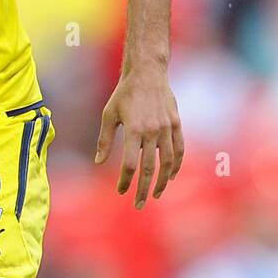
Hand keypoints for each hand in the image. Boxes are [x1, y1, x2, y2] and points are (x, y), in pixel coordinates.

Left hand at [95, 64, 183, 207]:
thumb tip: (98, 162)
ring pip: (167, 162)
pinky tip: (170, 176)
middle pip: (149, 167)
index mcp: (133, 129)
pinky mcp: (176, 124)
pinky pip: (179, 149)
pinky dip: (176, 165)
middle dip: (144, 189)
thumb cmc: (124, 94)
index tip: (120, 190)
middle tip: (139, 204)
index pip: (130, 163)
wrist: (147, 73)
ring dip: (161, 181)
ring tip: (155, 194)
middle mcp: (152, 131)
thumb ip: (104, 140)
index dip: (125, 180)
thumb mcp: (108, 115)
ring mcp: (166, 128)